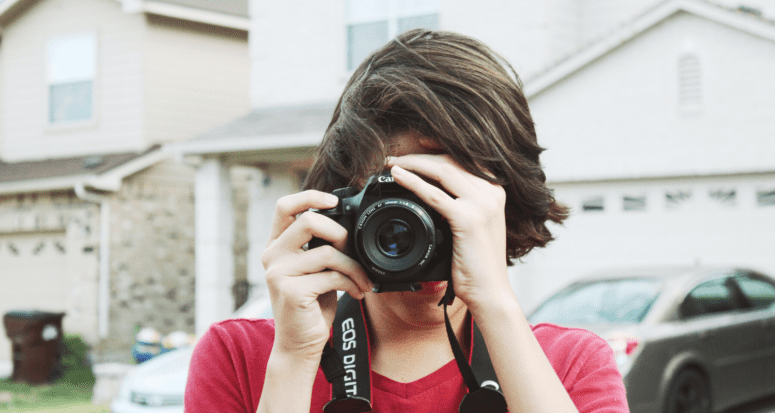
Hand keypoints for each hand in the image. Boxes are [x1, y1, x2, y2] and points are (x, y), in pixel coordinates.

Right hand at [261, 191, 372, 360]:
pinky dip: (351, 282)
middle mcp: (272, 255)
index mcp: (276, 245)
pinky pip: (332, 275)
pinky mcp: (291, 291)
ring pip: (327, 252)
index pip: (284, 206)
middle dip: (341, 234)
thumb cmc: (311, 305)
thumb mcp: (313, 269)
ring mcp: (278, 273)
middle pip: (310, 221)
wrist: (299, 345)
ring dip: (353, 266)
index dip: (310, 196)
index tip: (334, 201)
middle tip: (352, 253)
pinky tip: (356, 292)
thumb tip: (346, 225)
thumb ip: (319, 246)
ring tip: (362, 280)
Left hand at [386, 155, 512, 312]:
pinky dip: (413, 182)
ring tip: (391, 164)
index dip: (438, 149)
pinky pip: (434, 194)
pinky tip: (398, 177)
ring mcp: (482, 204)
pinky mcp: (469, 219)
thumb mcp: (472, 227)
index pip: (464, 159)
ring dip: (412, 164)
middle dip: (419, 156)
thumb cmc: (477, 265)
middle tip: (395, 158)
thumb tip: (431, 192)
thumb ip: (459, 206)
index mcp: (494, 191)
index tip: (417, 144)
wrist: (490, 292)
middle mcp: (491, 192)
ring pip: (442, 170)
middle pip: (451, 160)